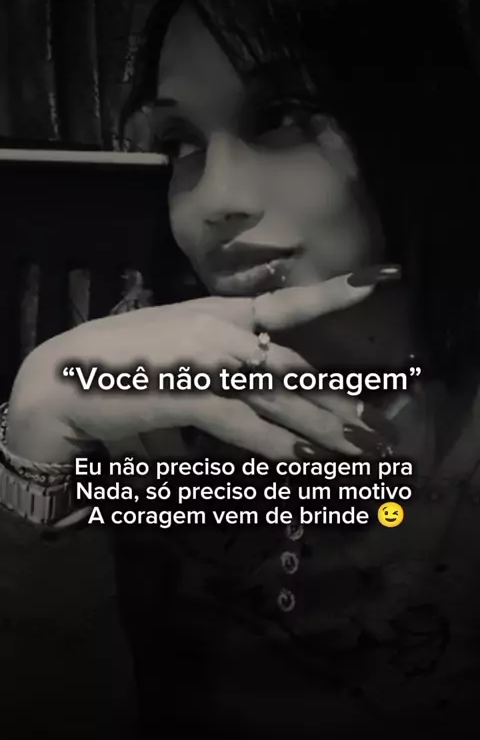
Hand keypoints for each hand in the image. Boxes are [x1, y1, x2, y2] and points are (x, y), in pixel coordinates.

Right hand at [7, 267, 397, 462]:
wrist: (62, 377)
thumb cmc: (120, 362)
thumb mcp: (177, 345)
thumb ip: (221, 363)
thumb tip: (259, 387)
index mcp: (218, 313)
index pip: (285, 304)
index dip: (332, 292)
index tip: (377, 278)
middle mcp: (219, 331)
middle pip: (293, 369)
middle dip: (337, 403)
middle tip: (374, 431)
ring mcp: (205, 360)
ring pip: (279, 399)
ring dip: (322, 431)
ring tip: (359, 454)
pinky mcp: (188, 393)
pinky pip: (244, 424)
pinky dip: (278, 445)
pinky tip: (307, 461)